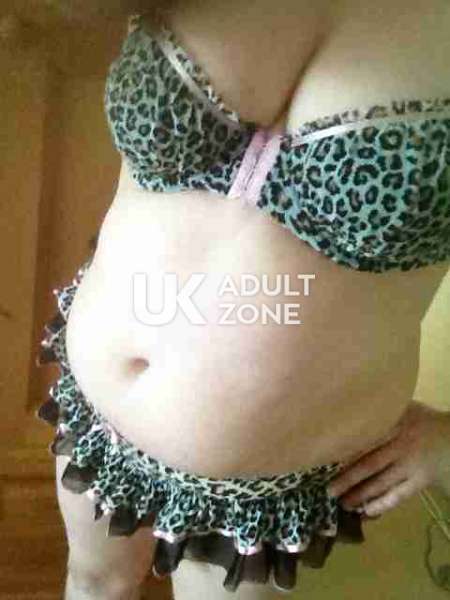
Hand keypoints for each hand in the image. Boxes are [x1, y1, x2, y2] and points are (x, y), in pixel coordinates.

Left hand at [326, 400, 449, 517]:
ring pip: (382, 482)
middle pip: (370, 463)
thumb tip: (344, 410)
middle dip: (347, 478)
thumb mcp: (401, 407)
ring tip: (342, 503)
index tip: (325, 460)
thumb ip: (379, 410)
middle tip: (329, 490)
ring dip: (361, 494)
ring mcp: (411, 465)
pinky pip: (400, 495)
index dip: (345, 451)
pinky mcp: (420, 481)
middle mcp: (400, 444)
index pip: (365, 439)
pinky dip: (383, 504)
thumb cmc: (420, 420)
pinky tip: (367, 511)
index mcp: (393, 423)